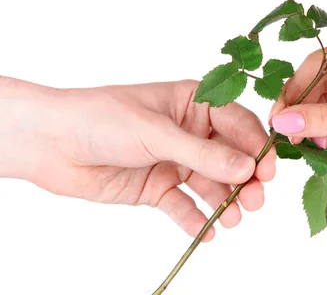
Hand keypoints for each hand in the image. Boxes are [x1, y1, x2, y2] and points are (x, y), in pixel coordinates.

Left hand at [0, 78, 275, 239]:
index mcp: (194, 104)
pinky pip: (184, 204)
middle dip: (245, 179)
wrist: (51, 143)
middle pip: (230, 157)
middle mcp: (190, 132)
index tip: (267, 170)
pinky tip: (207, 232)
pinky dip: (196, 218)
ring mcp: (175, 161)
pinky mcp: (158, 187)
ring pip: (211, 183)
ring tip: (232, 218)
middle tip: (254, 200)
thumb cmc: (101, 118)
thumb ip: (203, 153)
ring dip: (224, 201)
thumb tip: (246, 168)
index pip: (237, 123)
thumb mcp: (157, 133)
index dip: (255, 146)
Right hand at [270, 25, 326, 194]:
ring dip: (313, 126)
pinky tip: (326, 151)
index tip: (277, 119)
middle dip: (302, 110)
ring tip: (308, 148)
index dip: (296, 89)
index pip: (320, 62)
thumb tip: (282, 122)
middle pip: (319, 83)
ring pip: (326, 105)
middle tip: (287, 139)